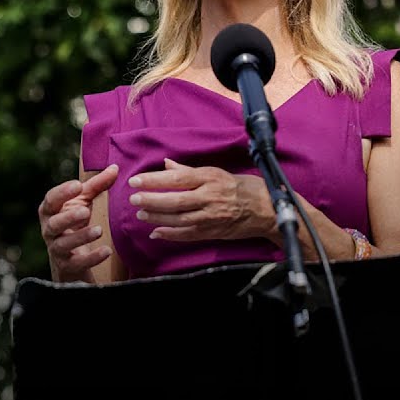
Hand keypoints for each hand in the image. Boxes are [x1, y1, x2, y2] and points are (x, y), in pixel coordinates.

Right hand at [38, 164, 118, 281]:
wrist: (71, 258)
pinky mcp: (67, 266)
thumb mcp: (84, 202)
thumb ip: (97, 185)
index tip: (77, 185)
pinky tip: (107, 251)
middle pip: (54, 224)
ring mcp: (56, 249)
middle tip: (85, 211)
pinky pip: (76, 263)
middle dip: (68, 217)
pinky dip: (91, 258)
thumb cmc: (75, 222)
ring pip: (63, 245)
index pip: (51, 200)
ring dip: (80, 237)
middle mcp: (49, 230)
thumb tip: (115, 167)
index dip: (62, 193)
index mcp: (50, 211)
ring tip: (99, 230)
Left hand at [128, 158, 274, 242]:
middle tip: (133, 200)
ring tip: (141, 215)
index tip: (135, 181)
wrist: (266, 210)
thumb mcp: (217, 173)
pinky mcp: (213, 232)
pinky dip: (170, 234)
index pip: (177, 179)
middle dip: (151, 200)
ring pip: (179, 219)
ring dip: (157, 218)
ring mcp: (211, 217)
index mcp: (210, 178)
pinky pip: (188, 234)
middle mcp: (210, 197)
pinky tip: (156, 232)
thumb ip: (189, 171)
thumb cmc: (241, 187)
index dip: (154, 180)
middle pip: (175, 200)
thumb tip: (166, 165)